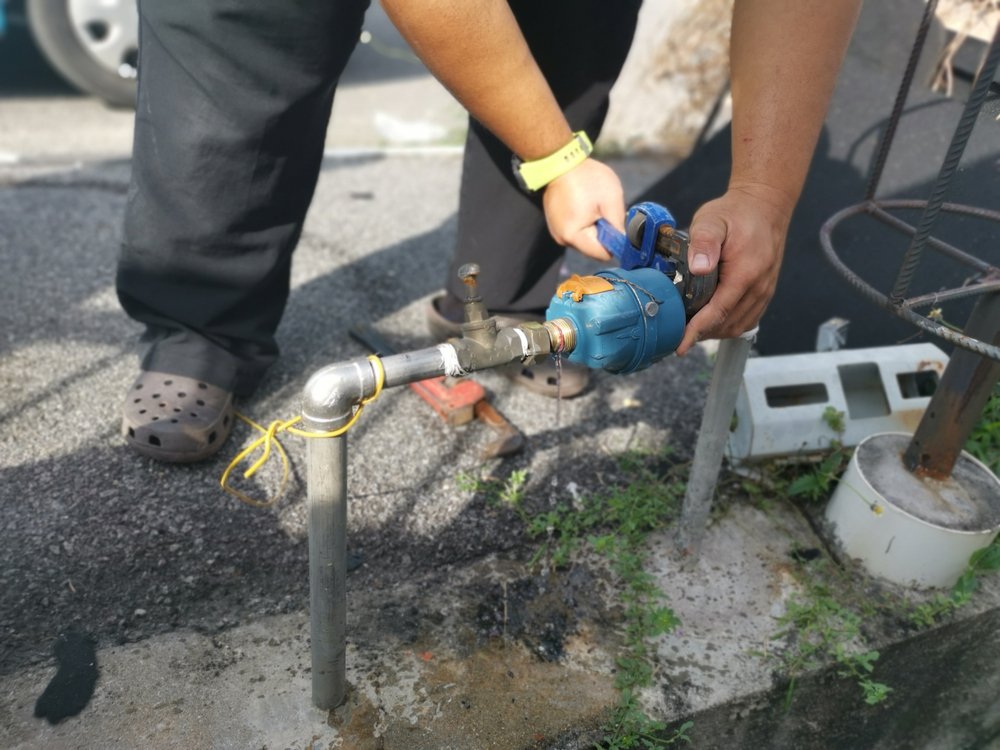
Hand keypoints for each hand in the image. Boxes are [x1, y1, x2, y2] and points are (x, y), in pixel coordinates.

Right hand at [542, 159, 624, 260]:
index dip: (614, 243)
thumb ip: (619, 225)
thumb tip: (626, 242)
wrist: (561, 161)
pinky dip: (584, 221)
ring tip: (592, 205)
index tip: (618, 226)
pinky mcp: (555, 224)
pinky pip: (576, 230)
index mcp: (573, 236)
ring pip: (585, 239)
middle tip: (604, 210)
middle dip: (603, 233)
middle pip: (593, 248)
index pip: (602, 254)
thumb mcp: (611, 199)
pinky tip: (584, 205)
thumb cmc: (586, 178)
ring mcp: (556, 231)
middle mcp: (562, 239)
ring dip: (593, 226)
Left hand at [675, 183, 792, 355]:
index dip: (697, 331)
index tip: (680, 346)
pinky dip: (728, 326)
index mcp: (746, 273)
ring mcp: (765, 291)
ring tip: (691, 330)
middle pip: (728, 324)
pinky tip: (711, 322)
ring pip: (739, 326)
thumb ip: (703, 242)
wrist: (765, 206)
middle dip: (702, 334)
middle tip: (677, 333)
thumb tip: (698, 268)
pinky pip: (748, 319)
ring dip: (715, 332)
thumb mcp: (712, 220)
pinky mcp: (765, 291)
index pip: (718, 312)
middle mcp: (759, 287)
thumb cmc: (735, 213)